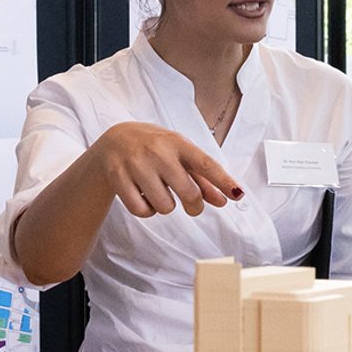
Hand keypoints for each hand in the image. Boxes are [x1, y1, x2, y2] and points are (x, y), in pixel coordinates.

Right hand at [94, 122, 243, 218]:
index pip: (205, 164)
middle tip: (191, 204)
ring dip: (166, 206)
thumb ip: (202, 177)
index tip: (237, 195)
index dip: (223, 181)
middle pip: (189, 193)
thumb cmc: (155, 148)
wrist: (114, 140)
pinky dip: (147, 211)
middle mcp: (158, 151)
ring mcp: (136, 164)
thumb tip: (226, 199)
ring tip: (158, 191)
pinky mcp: (117, 177)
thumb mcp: (179, 154)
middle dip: (194, 205)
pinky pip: (142, 211)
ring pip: (165, 206)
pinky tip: (143, 197)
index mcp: (177, 142)